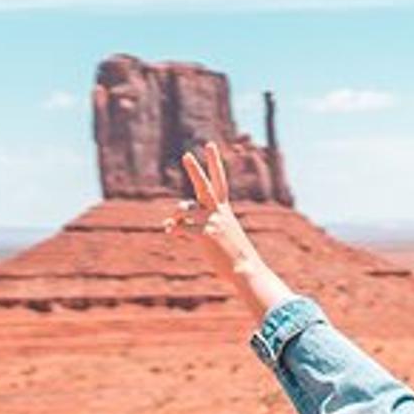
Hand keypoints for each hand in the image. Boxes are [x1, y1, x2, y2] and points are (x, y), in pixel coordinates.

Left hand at [162, 141, 254, 282]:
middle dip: (195, 169)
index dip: (214, 162)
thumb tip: (168, 225)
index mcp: (225, 209)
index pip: (220, 181)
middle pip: (204, 185)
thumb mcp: (219, 234)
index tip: (209, 145)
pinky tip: (173, 235)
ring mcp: (213, 222)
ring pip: (183, 209)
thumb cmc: (232, 254)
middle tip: (186, 155)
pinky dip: (174, 231)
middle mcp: (219, 212)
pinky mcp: (206, 234)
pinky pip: (180, 228)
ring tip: (172, 225)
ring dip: (175, 217)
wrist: (245, 269)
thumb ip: (193, 224)